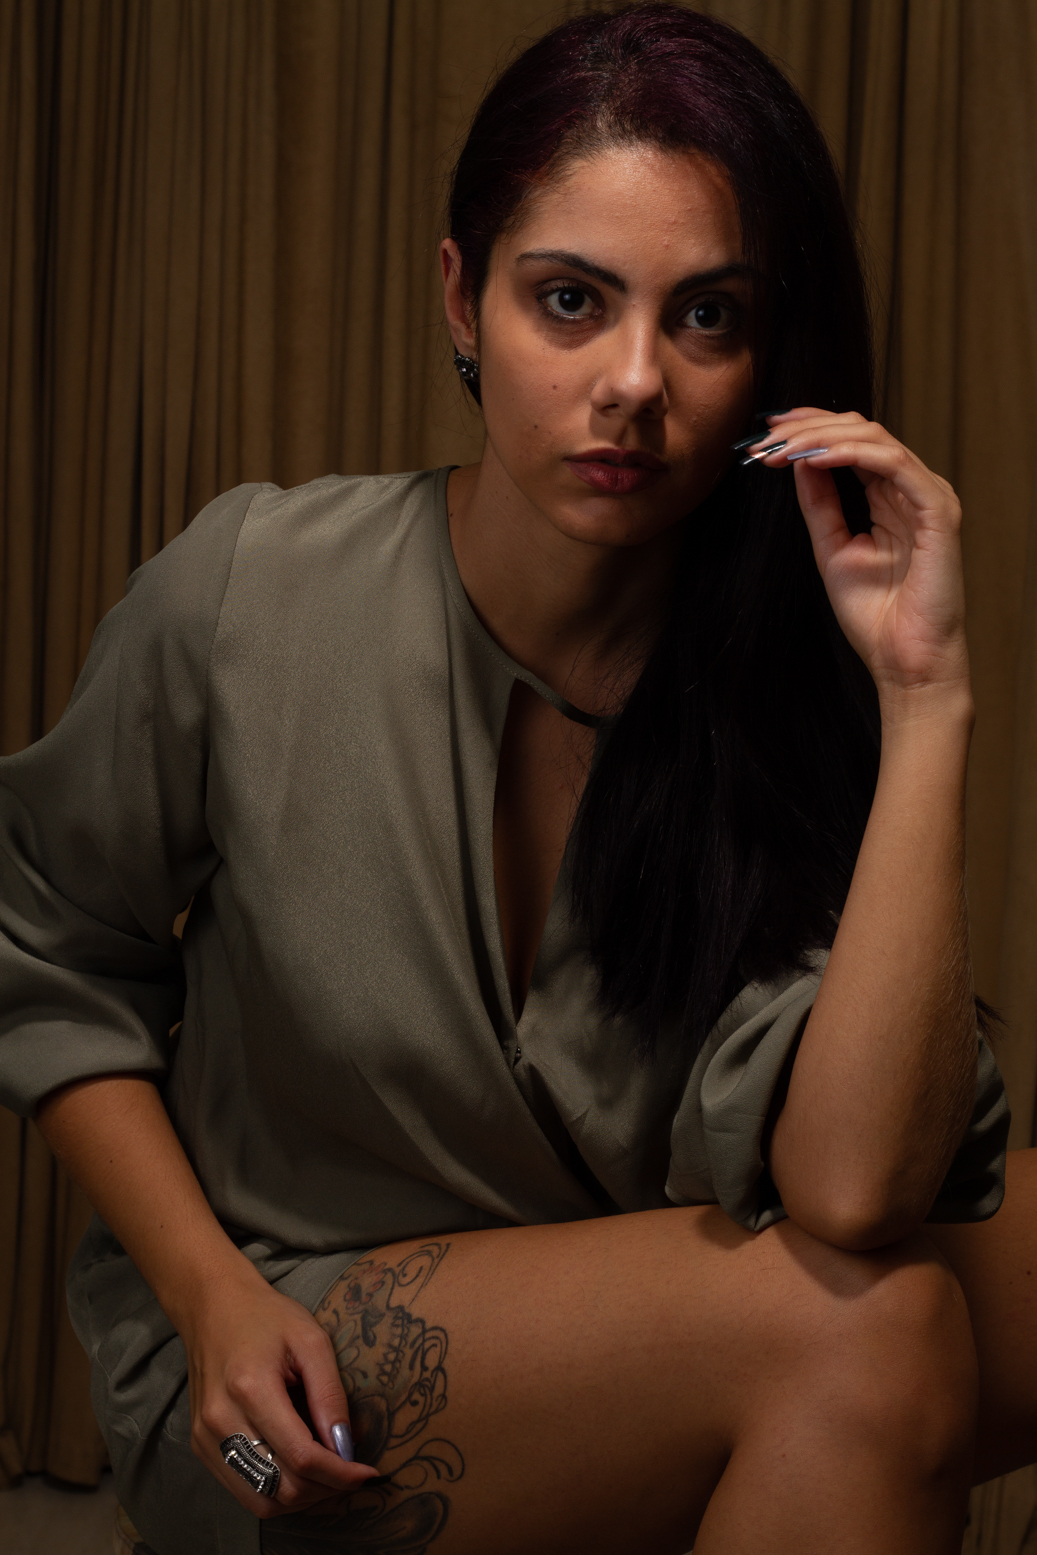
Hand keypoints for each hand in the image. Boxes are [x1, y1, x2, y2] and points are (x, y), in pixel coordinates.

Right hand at [181, 1266, 379, 1518]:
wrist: (213, 1307)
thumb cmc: (267, 1318)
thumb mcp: (311, 1341)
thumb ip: (330, 1395)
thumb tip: (346, 1448)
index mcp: (250, 1388)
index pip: (301, 1457)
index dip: (340, 1474)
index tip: (368, 1475)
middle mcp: (221, 1420)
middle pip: (282, 1487)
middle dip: (325, 1489)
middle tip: (351, 1473)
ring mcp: (205, 1438)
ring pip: (260, 1501)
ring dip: (301, 1498)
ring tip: (327, 1476)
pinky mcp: (201, 1446)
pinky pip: (243, 1490)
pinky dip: (276, 1490)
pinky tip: (298, 1469)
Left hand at [751, 410, 971, 708]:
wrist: (904, 660)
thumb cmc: (876, 616)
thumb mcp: (832, 549)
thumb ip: (819, 504)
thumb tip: (798, 462)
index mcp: (891, 498)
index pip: (853, 443)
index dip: (811, 428)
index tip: (767, 431)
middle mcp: (912, 490)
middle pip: (863, 432)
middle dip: (809, 428)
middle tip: (767, 438)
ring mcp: (928, 496)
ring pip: (876, 440)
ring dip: (822, 438)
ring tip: (783, 449)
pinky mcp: (939, 509)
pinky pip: (894, 465)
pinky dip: (853, 455)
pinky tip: (817, 458)